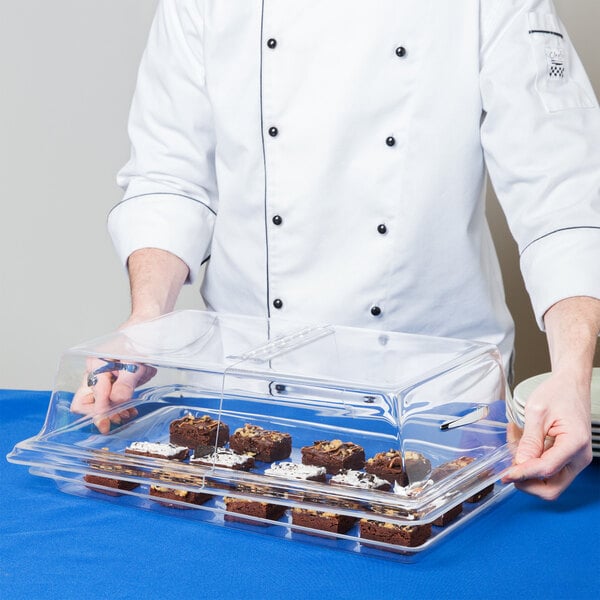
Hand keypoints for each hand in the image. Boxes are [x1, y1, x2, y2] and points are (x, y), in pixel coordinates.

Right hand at [70, 317, 156, 432]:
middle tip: (119, 419)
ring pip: (99, 400)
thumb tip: (117, 401)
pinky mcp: (113, 377)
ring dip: (111, 410)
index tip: (106, 425)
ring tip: (128, 414)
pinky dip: (118, 403)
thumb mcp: (137, 362)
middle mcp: (95, 370)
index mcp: (95, 364)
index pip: (89, 396)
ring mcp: (103, 374)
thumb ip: (126, 382)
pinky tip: (130, 408)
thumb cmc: (141, 339)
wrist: (149, 325)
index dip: (98, 413)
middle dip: (101, 413)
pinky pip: (109, 395)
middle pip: (86, 401)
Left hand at [503, 371, 591, 499]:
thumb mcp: (537, 412)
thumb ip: (529, 439)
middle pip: (551, 488)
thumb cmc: (558, 393)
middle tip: (507, 467)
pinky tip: (520, 445)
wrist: (570, 385)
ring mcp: (574, 460)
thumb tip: (520, 463)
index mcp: (574, 443)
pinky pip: (548, 471)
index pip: (546, 469)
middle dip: (526, 482)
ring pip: (549, 483)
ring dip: (526, 473)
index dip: (522, 473)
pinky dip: (531, 464)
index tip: (504, 474)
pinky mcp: (567, 458)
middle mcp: (578, 457)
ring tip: (514, 447)